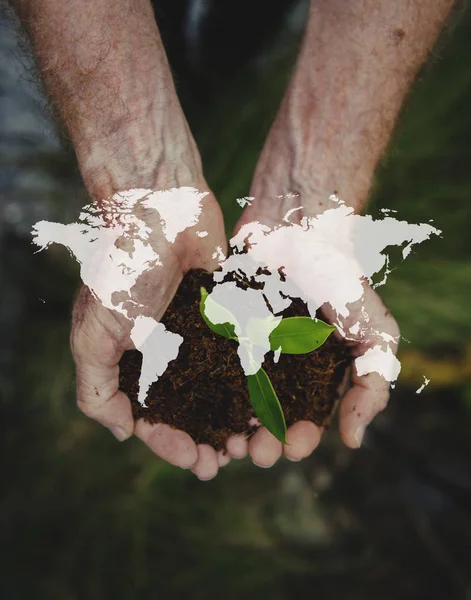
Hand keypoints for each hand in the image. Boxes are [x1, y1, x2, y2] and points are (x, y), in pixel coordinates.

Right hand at [70, 184, 230, 479]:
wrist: (160, 208)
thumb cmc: (123, 267)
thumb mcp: (93, 332)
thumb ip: (96, 387)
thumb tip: (121, 432)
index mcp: (132, 362)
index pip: (151, 419)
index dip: (170, 444)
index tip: (196, 460)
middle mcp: (167, 354)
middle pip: (190, 411)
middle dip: (207, 439)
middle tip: (228, 460)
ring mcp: (198, 336)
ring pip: (220, 390)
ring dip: (235, 418)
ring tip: (256, 440)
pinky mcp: (227, 315)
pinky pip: (243, 354)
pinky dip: (256, 380)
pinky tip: (273, 400)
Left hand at [222, 190, 399, 466]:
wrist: (296, 226)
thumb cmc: (338, 277)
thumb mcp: (373, 331)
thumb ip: (373, 382)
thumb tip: (353, 441)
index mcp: (313, 374)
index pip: (305, 420)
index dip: (299, 439)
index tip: (292, 448)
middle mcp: (276, 368)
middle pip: (265, 418)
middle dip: (261, 442)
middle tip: (255, 454)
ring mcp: (243, 350)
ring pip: (231, 403)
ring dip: (228, 430)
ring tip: (224, 446)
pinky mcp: (215, 332)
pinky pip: (204, 369)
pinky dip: (200, 395)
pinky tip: (197, 414)